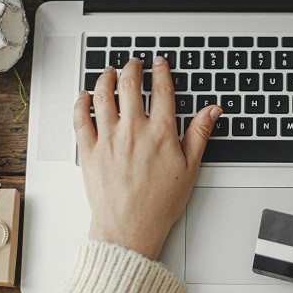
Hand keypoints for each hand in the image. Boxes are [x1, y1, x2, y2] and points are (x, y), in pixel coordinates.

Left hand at [73, 57, 221, 258]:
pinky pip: (80, 118)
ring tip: (109, 72)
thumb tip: (212, 111)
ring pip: (103, 95)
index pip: (162, 90)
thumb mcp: (189, 168)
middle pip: (130, 85)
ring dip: (106, 77)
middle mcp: (133, 131)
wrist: (130, 229)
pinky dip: (81, 102)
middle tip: (134, 64)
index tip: (159, 64)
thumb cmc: (159, 204)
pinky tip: (85, 96)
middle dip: (132, 68)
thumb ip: (200, 134)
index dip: (161, 71)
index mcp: (160, 134)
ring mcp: (108, 139)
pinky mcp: (88, 151)